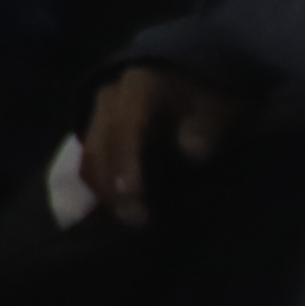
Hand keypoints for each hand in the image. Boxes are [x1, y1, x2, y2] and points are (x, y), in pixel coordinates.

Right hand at [78, 60, 241, 225]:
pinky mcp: (93, 132)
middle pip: (101, 145)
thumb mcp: (215, 108)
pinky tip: (117, 210)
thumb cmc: (201, 101)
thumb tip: (194, 151)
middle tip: (136, 221)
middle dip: (113, 186)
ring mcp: (97, 114)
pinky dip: (100, 188)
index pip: (126, 125)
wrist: (185, 84)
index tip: (135, 194)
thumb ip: (206, 127)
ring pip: (89, 157)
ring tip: (128, 221)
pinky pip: (88, 163)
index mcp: (141, 85)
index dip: (126, 160)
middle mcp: (111, 97)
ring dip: (104, 191)